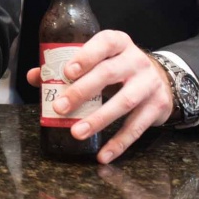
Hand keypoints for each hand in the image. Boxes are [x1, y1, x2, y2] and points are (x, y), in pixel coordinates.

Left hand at [25, 30, 171, 162]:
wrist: (163, 79)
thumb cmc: (119, 68)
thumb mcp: (100, 60)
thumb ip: (68, 66)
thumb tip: (35, 77)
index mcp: (119, 44)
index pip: (105, 43)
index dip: (86, 56)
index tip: (67, 72)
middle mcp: (136, 61)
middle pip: (109, 74)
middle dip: (82, 91)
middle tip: (60, 107)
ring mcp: (149, 84)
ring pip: (124, 101)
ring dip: (98, 119)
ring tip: (76, 132)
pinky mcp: (157, 107)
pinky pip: (137, 127)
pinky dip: (119, 143)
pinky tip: (103, 154)